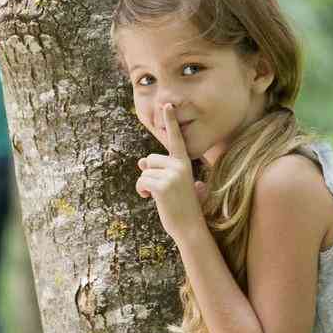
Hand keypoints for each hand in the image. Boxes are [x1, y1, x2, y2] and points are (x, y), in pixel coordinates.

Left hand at [136, 103, 207, 244]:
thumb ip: (160, 170)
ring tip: (159, 197)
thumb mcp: (174, 185)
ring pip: (144, 171)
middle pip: (150, 159)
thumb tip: (141, 162)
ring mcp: (172, 175)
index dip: (170, 121)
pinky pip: (141, 181)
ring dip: (145, 185)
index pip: (176, 139)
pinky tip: (151, 199)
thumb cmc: (183, 207)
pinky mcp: (162, 186)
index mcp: (185, 163)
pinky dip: (142, 191)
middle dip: (149, 174)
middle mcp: (180, 166)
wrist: (191, 228)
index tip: (167, 104)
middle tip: (162, 190)